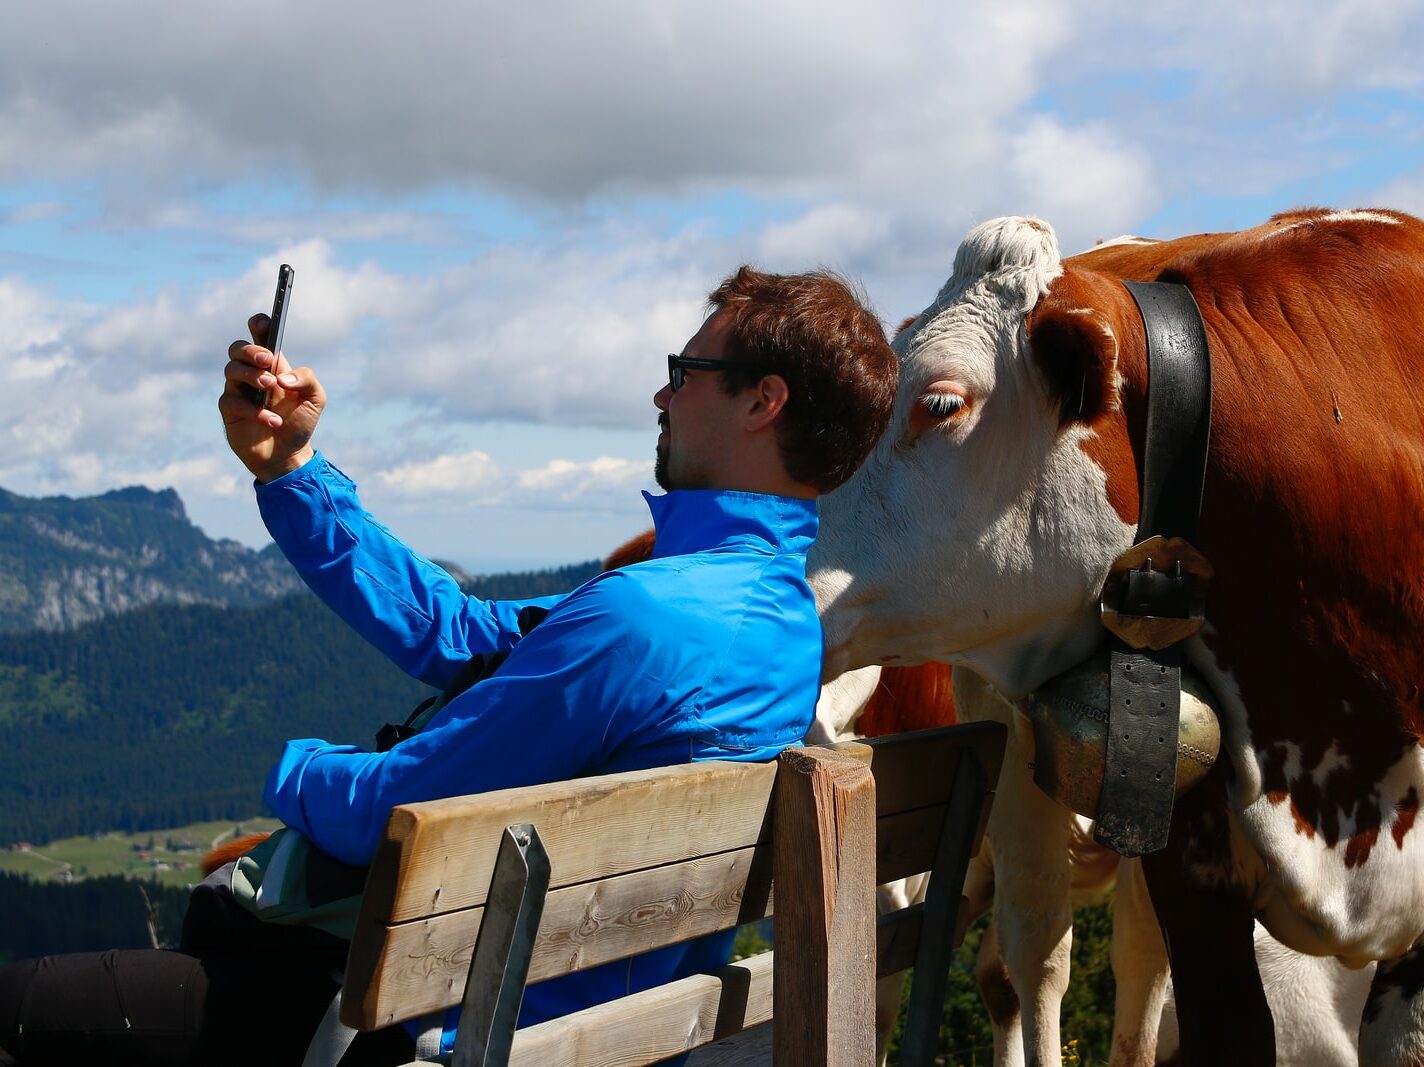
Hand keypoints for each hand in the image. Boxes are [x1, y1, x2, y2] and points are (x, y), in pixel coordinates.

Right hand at [219, 313, 326, 482]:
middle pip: (237, 348)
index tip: (264, 322)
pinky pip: (232, 402)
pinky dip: (254, 410)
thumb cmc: (300, 421)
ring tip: (270, 386)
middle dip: (251, 350)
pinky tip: (273, 421)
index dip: (258, 324)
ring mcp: (238, 391)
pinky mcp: (230, 411)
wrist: (289, 455)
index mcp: (272, 364)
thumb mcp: (316, 399)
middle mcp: (251, 373)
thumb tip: (284, 377)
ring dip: (251, 375)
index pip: (260, 336)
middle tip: (268, 360)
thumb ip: (307, 379)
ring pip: (231, 370)